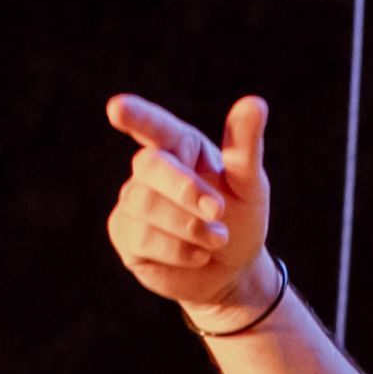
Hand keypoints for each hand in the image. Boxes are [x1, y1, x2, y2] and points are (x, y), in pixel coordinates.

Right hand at [105, 92, 273, 323]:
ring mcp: (133, 201)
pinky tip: (198, 255)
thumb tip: (255, 102)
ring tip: (217, 239)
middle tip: (218, 211)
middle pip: (151, 166)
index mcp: (180, 146)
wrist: (231, 270)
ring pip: (147, 206)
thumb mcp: (250, 185)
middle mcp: (151, 168)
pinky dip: (178, 250)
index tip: (117, 109)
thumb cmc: (239, 219)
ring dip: (189, 226)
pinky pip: (143, 238)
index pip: (156, 127)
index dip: (136, 117)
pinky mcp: (125, 234)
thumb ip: (246, 146)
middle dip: (185, 190)